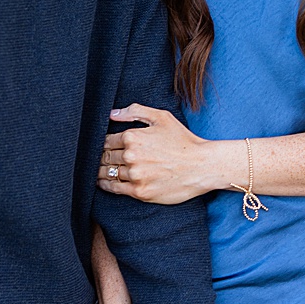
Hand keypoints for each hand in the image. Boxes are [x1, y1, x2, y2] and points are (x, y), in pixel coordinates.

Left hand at [99, 105, 225, 205]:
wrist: (202, 166)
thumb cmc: (184, 141)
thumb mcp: (162, 118)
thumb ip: (135, 111)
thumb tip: (112, 114)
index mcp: (133, 137)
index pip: (105, 141)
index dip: (104, 144)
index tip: (108, 147)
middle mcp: (131, 156)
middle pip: (104, 157)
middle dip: (102, 158)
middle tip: (103, 159)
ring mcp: (135, 175)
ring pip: (106, 173)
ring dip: (102, 171)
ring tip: (103, 171)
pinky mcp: (139, 192)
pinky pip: (114, 189)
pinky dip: (106, 185)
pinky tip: (106, 182)